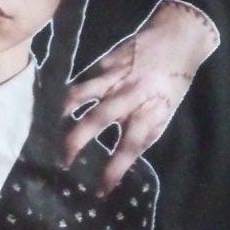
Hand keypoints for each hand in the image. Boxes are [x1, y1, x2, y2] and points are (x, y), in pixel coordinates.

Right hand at [61, 0, 219, 196]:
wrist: (177, 38)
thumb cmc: (173, 83)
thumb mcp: (166, 113)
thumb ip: (145, 134)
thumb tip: (123, 160)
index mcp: (149, 112)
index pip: (130, 146)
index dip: (114, 170)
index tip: (101, 190)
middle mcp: (130, 95)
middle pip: (98, 120)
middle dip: (76, 142)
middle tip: (63, 162)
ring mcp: (114, 76)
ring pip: (80, 94)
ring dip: (63, 114)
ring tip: (51, 130)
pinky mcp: (104, 62)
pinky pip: (80, 81)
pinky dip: (66, 96)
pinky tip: (57, 109)